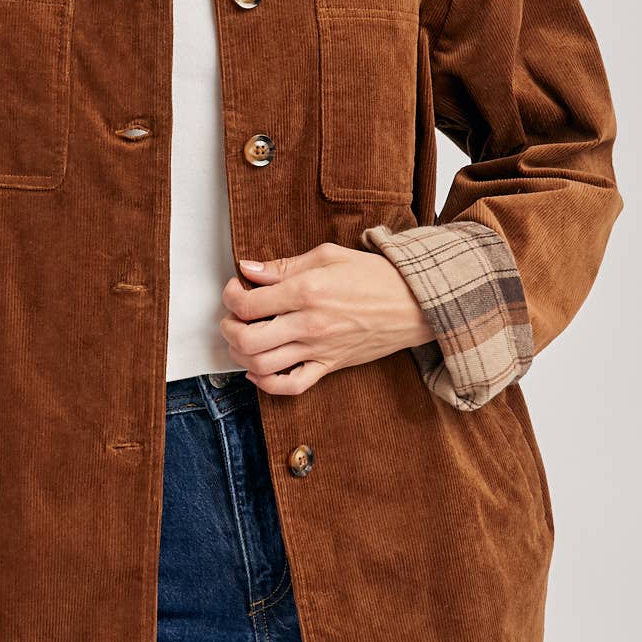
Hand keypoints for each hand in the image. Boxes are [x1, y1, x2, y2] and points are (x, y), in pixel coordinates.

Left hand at [219, 242, 435, 396]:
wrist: (413, 303)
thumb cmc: (374, 276)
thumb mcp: (327, 256)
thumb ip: (283, 265)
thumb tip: (248, 269)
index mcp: (306, 291)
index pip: (247, 303)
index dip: (230, 296)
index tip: (235, 289)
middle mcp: (309, 324)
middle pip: (248, 338)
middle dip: (228, 328)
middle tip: (232, 317)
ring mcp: (319, 349)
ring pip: (263, 365)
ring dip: (241, 354)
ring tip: (242, 340)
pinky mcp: (329, 366)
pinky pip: (292, 385)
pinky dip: (267, 384)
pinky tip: (258, 371)